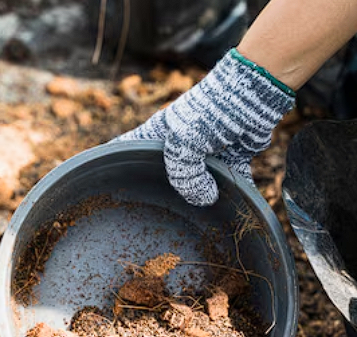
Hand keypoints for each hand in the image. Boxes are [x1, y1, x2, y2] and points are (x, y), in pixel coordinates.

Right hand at [114, 49, 294, 205]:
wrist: (253, 95)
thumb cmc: (209, 112)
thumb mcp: (185, 143)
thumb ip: (184, 176)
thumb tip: (204, 200)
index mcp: (157, 135)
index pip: (125, 149)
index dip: (111, 165)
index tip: (103, 188)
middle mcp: (179, 145)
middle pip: (164, 175)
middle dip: (163, 195)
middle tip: (156, 220)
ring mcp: (205, 153)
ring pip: (198, 183)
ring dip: (202, 198)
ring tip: (198, 221)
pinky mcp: (231, 158)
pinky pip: (230, 181)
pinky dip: (234, 193)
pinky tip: (233, 210)